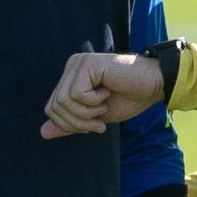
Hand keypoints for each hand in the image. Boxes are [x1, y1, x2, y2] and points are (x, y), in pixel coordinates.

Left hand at [41, 53, 163, 139]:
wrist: (153, 85)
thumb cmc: (128, 98)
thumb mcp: (95, 117)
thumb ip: (71, 122)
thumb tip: (42, 133)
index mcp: (71, 77)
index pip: (52, 108)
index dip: (72, 124)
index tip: (95, 124)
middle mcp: (72, 66)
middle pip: (54, 106)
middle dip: (78, 122)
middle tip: (100, 121)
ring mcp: (79, 63)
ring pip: (64, 101)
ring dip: (86, 113)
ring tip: (104, 106)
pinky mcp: (88, 64)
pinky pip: (77, 94)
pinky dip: (93, 102)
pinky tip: (107, 92)